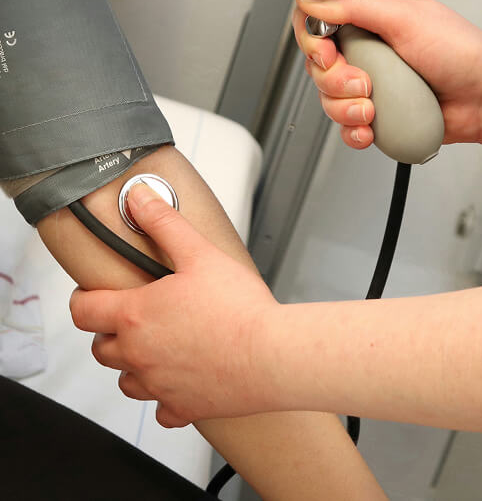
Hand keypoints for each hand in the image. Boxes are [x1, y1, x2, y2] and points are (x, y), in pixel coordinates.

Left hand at [69, 184, 278, 427]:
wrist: (272, 354)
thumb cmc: (239, 307)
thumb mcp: (199, 252)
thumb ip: (164, 223)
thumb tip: (138, 198)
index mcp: (136, 315)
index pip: (83, 311)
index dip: (83, 298)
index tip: (93, 294)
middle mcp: (139, 355)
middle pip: (101, 348)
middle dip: (109, 331)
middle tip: (132, 315)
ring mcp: (159, 386)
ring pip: (126, 381)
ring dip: (133, 365)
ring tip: (156, 346)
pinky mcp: (183, 407)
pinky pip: (161, 410)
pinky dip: (164, 397)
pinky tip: (180, 380)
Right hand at [294, 0, 481, 148]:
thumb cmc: (462, 54)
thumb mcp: (406, 18)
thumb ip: (355, 5)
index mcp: (370, 20)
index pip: (317, 23)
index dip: (313, 41)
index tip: (329, 53)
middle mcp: (367, 50)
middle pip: (318, 66)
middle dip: (335, 80)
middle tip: (364, 82)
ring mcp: (372, 84)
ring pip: (328, 99)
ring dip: (345, 108)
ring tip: (374, 108)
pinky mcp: (379, 114)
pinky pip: (346, 126)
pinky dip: (354, 131)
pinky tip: (372, 128)